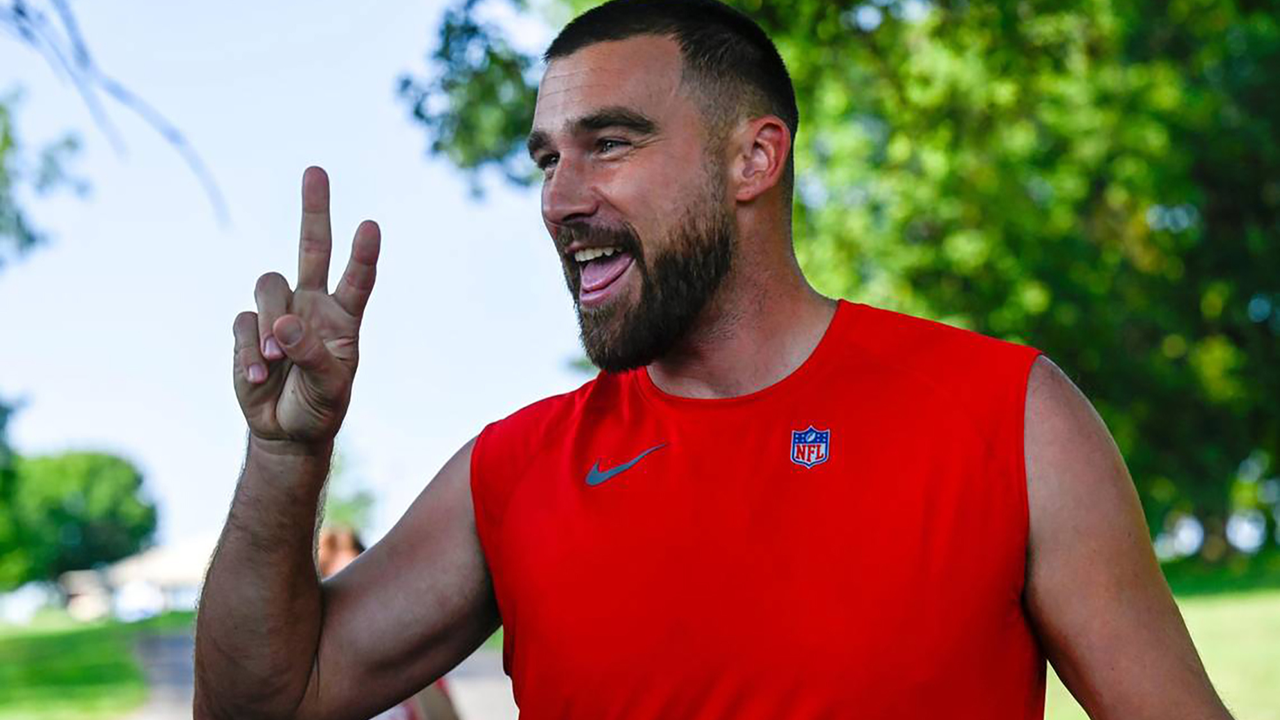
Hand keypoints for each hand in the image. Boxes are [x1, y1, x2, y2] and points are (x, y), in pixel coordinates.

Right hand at [232, 166, 380, 449]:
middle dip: (314, 209)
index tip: (370, 227)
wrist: (285, 430)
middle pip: (312, 247)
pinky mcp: (248, 329)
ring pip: (269, 284)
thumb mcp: (330, 387)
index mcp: (343, 317)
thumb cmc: (319, 405)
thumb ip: (314, 354)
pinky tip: (259, 377)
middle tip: (316, 170)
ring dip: (271, 321)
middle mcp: (312, 305)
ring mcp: (279, 313)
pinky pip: (244, 323)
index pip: (357, 279)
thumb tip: (285, 322)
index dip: (363, 254)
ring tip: (277, 360)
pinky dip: (250, 352)